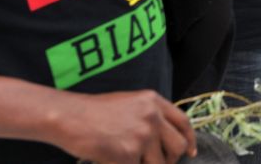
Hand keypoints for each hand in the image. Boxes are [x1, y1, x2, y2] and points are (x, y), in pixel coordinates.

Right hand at [51, 89, 195, 163]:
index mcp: (154, 102)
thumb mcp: (130, 103)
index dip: (190, 140)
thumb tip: (164, 139)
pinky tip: (113, 161)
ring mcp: (142, 136)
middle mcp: (152, 117)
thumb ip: (150, 116)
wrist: (70, 117)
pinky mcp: (128, 154)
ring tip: (128, 158)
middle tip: (156, 162)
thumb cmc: (94, 112)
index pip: (183, 122)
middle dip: (170, 159)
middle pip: (178, 147)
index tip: (191, 152)